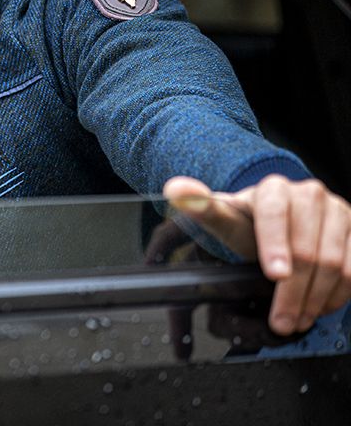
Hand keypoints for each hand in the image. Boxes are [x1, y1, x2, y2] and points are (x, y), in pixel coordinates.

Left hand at [164, 174, 350, 335]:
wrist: (281, 224)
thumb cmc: (250, 226)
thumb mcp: (226, 221)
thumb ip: (202, 208)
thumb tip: (175, 188)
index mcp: (273, 190)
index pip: (274, 215)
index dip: (275, 246)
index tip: (275, 274)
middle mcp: (308, 194)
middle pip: (307, 250)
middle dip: (293, 293)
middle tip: (281, 321)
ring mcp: (337, 211)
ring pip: (334, 264)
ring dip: (315, 300)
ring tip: (297, 320)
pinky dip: (337, 295)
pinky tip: (319, 307)